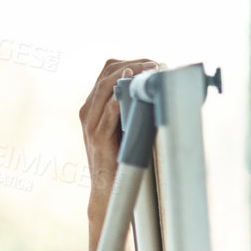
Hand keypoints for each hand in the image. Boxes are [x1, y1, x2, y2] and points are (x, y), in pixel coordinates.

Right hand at [79, 58, 162, 202]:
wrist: (108, 189)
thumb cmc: (123, 158)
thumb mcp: (129, 127)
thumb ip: (136, 108)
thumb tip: (162, 92)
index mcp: (95, 105)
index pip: (109, 70)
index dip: (133, 62)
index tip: (156, 63)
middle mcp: (88, 110)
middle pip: (107, 73)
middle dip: (135, 64)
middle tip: (159, 65)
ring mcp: (90, 123)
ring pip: (105, 88)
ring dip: (130, 76)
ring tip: (152, 72)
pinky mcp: (96, 137)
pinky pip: (106, 113)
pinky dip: (118, 99)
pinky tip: (132, 91)